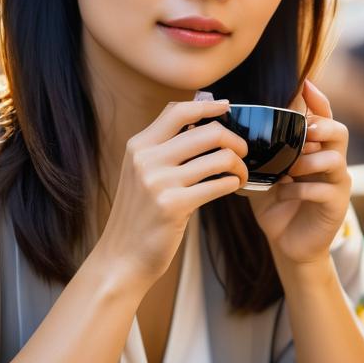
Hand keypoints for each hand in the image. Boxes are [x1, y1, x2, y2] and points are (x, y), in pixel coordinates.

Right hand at [97, 99, 248, 287]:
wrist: (121, 257)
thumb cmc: (138, 215)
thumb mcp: (140, 174)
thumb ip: (163, 149)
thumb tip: (202, 125)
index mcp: (138, 146)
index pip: (178, 111)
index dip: (208, 105)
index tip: (228, 106)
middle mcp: (146, 159)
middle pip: (207, 131)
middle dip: (234, 140)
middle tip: (242, 151)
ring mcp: (158, 182)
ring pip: (219, 157)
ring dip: (239, 165)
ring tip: (240, 174)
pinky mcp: (173, 206)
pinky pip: (218, 185)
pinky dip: (233, 183)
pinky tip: (233, 186)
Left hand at [240, 79, 350, 265]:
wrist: (288, 243)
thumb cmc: (276, 204)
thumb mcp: (263, 173)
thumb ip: (255, 152)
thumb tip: (225, 128)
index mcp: (315, 149)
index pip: (323, 117)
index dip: (317, 100)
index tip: (304, 84)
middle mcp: (331, 162)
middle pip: (339, 131)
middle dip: (322, 126)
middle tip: (304, 130)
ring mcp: (337, 183)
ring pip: (335, 159)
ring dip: (308, 161)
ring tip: (287, 169)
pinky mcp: (336, 205)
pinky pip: (323, 190)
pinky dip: (301, 189)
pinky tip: (284, 192)